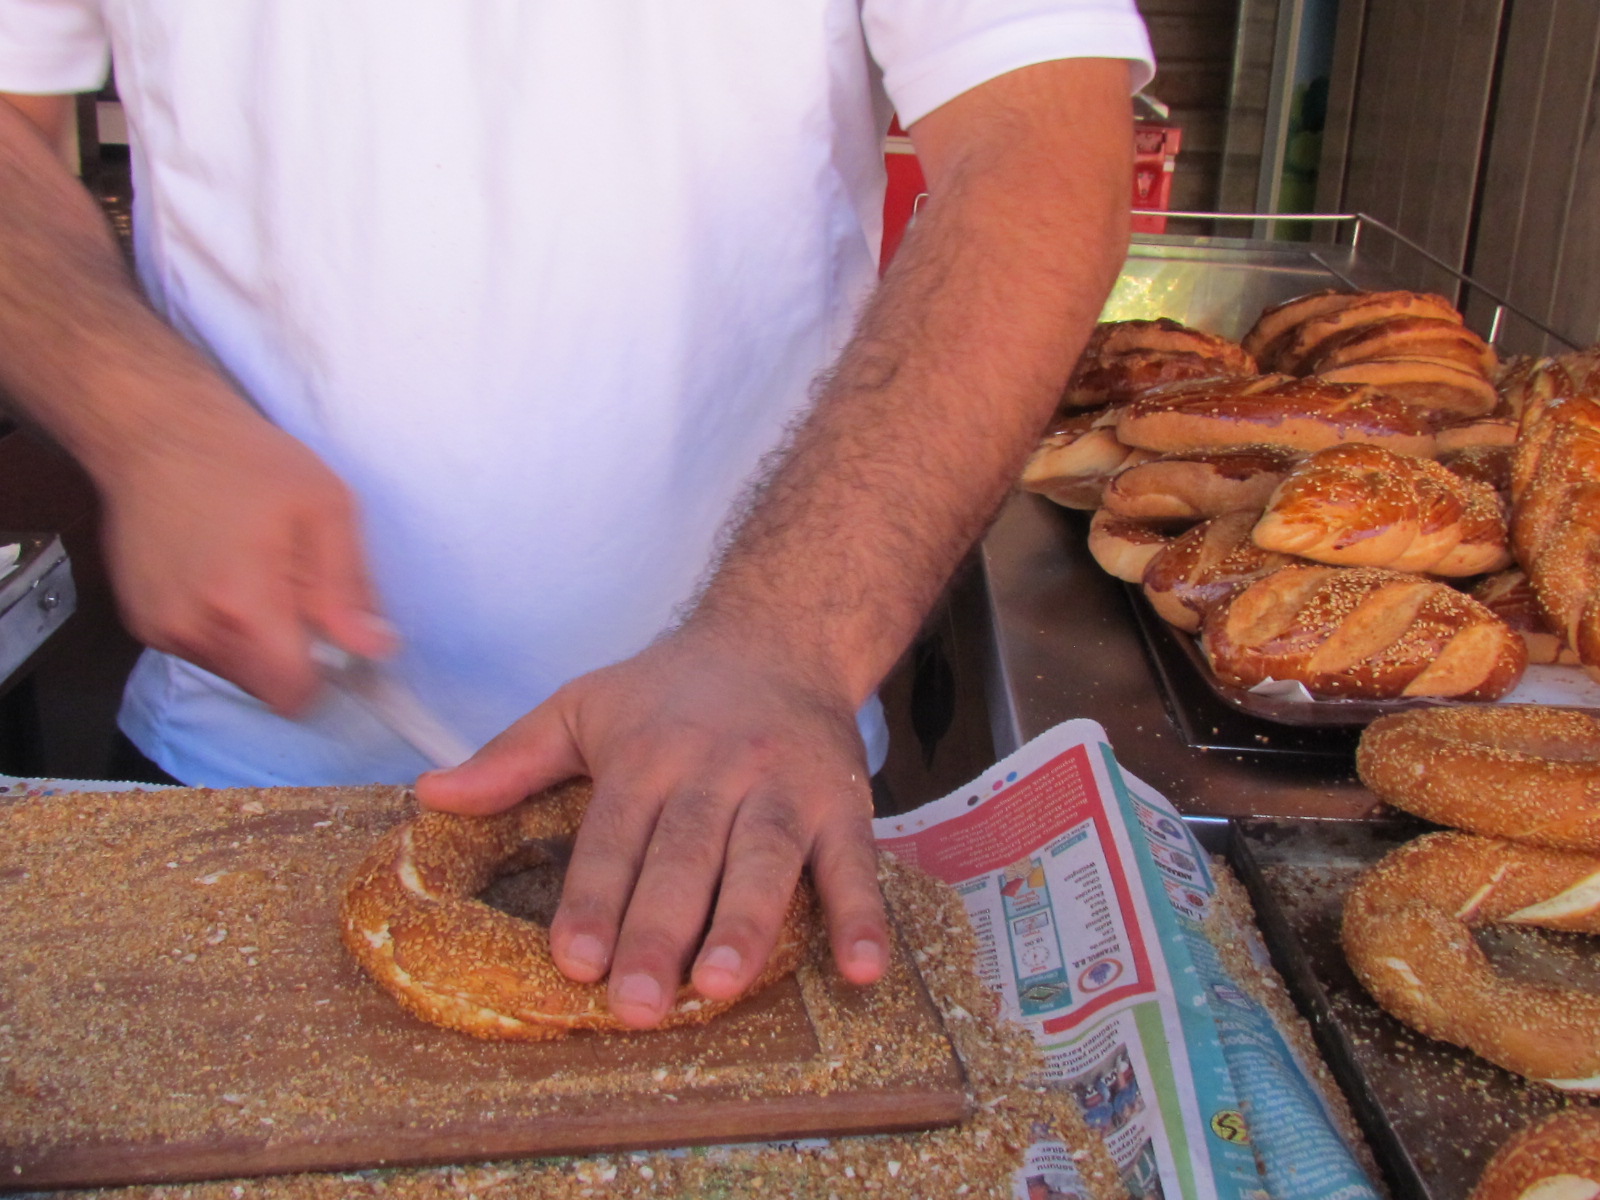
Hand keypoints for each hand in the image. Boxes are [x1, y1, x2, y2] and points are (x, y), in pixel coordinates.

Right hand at [99, 406, 394, 712]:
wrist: (156, 432)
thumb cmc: (248, 461)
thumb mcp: (325, 508)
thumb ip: (348, 586)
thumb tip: (375, 647)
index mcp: (242, 604)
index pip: (293, 695)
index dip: (325, 677)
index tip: (336, 642)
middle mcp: (193, 628)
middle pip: (265, 688)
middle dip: (292, 656)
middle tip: (298, 593)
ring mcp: (160, 628)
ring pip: (234, 672)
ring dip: (257, 642)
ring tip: (257, 576)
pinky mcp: (140, 622)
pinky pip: (201, 650)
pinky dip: (222, 628)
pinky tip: (223, 575)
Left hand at [413, 625, 889, 1027]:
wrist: (782, 634)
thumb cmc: (672, 688)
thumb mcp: (585, 705)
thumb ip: (513, 756)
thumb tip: (430, 794)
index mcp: (647, 753)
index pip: (615, 833)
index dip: (594, 897)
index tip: (573, 960)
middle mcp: (716, 771)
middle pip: (686, 855)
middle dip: (660, 930)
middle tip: (638, 1003)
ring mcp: (785, 789)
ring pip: (766, 859)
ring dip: (747, 923)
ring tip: (721, 985)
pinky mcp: (844, 803)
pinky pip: (855, 862)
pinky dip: (862, 915)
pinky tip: (861, 969)